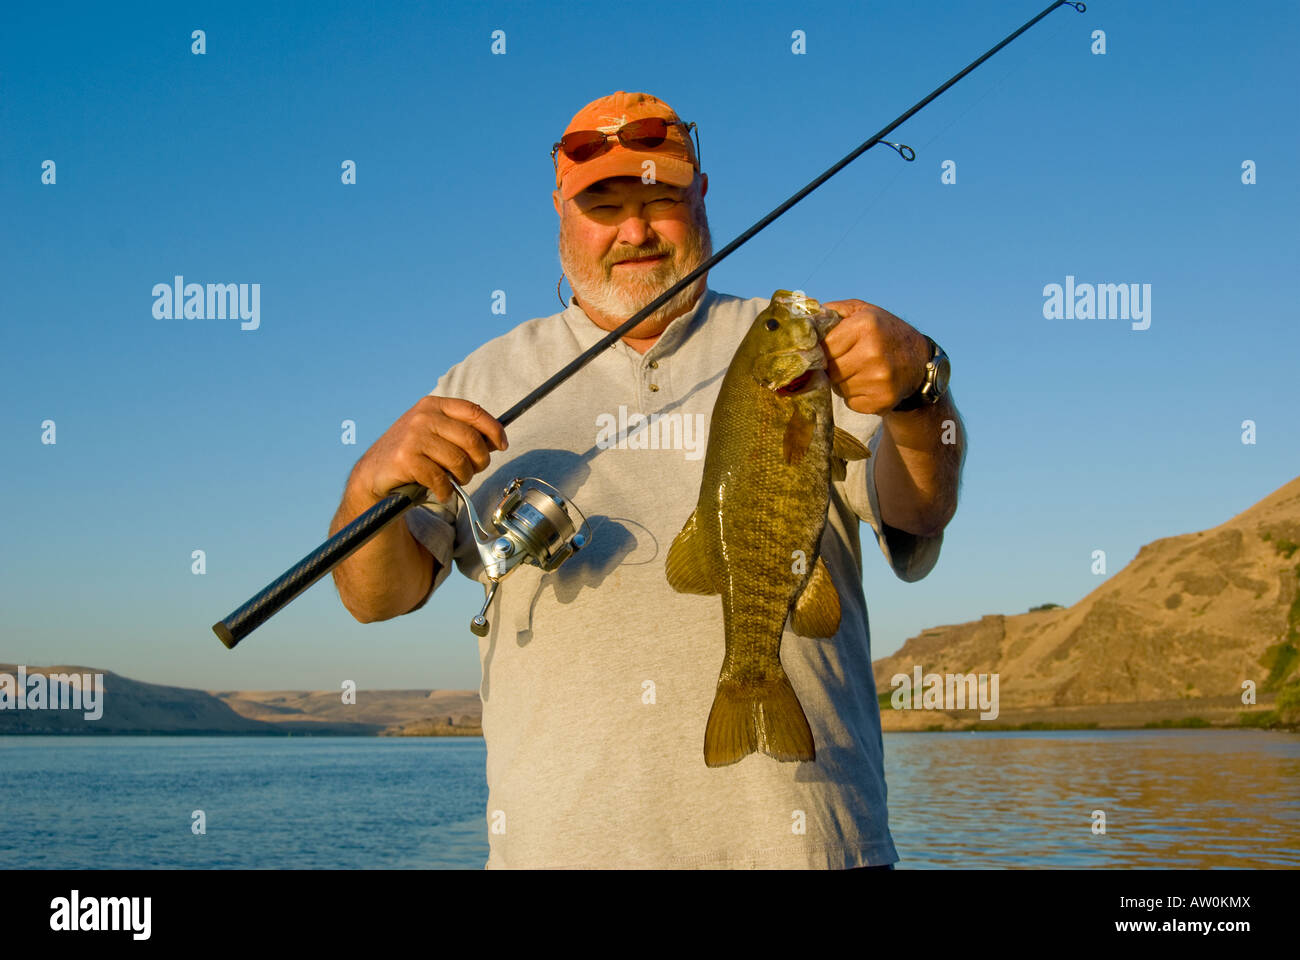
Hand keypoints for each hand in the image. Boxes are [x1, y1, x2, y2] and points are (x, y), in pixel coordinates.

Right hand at [350, 396, 507, 504]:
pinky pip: (440, 478)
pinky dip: (446, 490)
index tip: (502, 445)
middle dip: (480, 460)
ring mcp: (413, 436)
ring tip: (456, 481)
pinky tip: (441, 491)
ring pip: (458, 460)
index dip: (493, 429)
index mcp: (433, 405)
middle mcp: (423, 416)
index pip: (473, 411)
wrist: (375, 472)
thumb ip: (462, 432)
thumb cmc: (412, 454)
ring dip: (463, 477)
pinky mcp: (405, 458)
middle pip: (471, 439)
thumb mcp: (435, 433)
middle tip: (474, 471)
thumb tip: (497, 440)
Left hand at [819, 299, 930, 415]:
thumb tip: (805, 320)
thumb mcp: (864, 311)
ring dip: (843, 382)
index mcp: (865, 326)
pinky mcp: (882, 400)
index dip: (824, 350)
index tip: (830, 349)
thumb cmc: (885, 333)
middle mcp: (872, 353)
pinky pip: (850, 402)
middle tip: (847, 360)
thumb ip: (834, 311)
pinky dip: (854, 396)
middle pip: (830, 369)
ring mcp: (879, 379)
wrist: (920, 361)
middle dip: (833, 367)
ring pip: (838, 388)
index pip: (824, 346)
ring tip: (859, 371)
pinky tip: (867, 384)